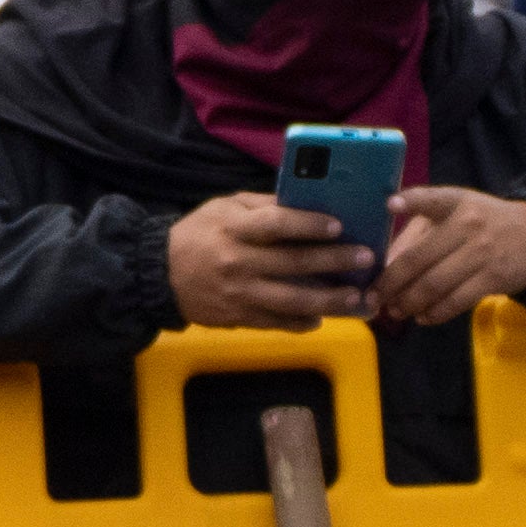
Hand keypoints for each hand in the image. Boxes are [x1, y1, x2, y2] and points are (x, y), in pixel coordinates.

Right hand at [168, 193, 368, 328]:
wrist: (159, 274)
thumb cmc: (198, 234)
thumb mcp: (224, 208)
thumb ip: (264, 207)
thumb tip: (308, 203)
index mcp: (234, 229)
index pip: (276, 225)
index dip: (309, 225)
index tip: (339, 225)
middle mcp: (238, 262)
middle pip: (294, 264)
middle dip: (334, 261)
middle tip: (366, 257)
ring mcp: (240, 294)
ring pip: (293, 300)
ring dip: (330, 300)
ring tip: (357, 298)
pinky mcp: (239, 318)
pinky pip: (279, 323)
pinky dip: (304, 322)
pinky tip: (324, 317)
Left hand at [371, 182, 525, 329]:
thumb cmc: (484, 222)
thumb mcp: (458, 211)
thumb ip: (422, 230)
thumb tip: (388, 264)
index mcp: (455, 203)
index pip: (432, 198)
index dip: (412, 201)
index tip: (390, 205)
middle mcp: (467, 225)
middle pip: (419, 259)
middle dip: (391, 283)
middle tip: (374, 297)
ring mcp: (482, 252)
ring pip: (435, 284)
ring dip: (409, 303)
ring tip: (395, 311)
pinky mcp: (494, 277)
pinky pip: (457, 301)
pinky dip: (435, 312)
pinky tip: (422, 317)